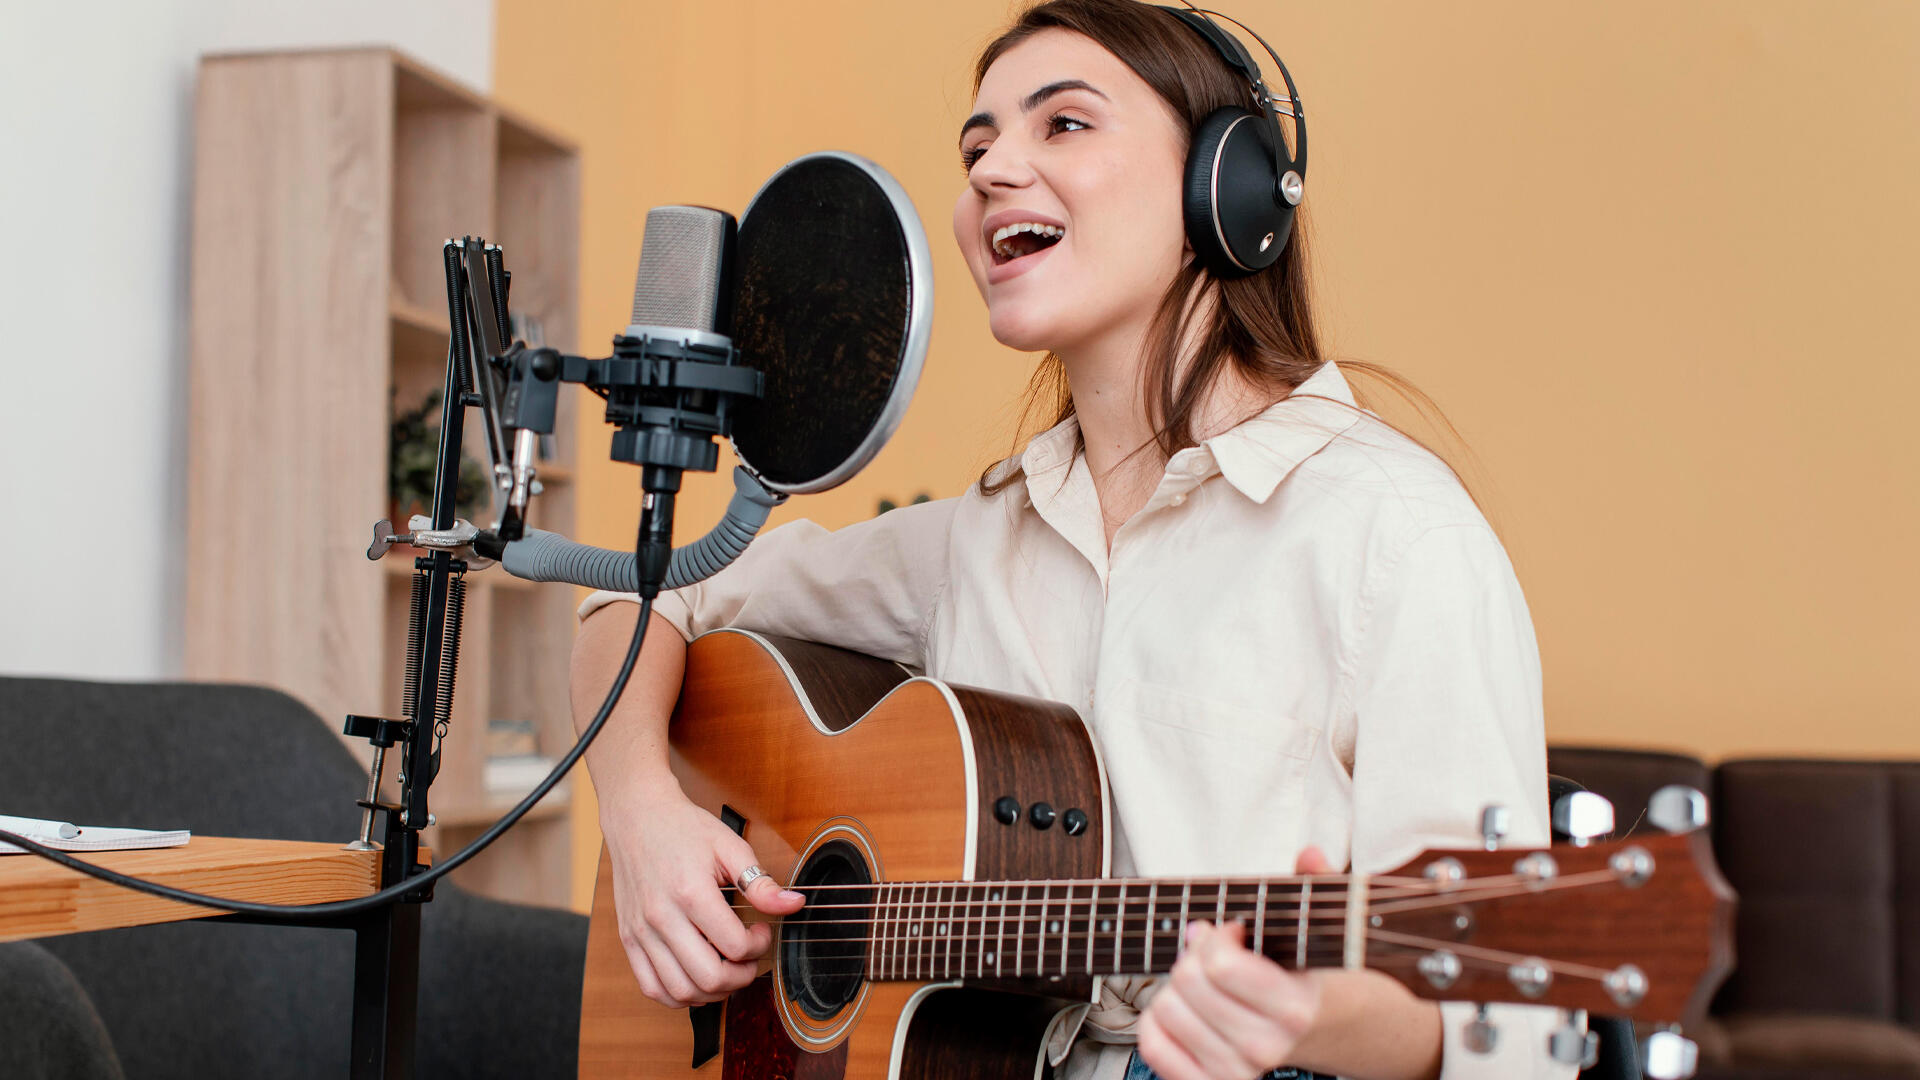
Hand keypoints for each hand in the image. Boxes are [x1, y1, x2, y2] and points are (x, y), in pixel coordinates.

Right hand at [601, 788, 804, 1007]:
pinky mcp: (629, 940)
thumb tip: (794, 905)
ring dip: (712, 992)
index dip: (759, 945)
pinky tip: (696, 978)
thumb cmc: (683, 829)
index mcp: (691, 892)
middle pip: (709, 978)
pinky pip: (652, 987)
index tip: (761, 929)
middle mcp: (661, 917)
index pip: (735, 946)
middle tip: (749, 958)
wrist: (636, 817)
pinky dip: (678, 995)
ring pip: (680, 992)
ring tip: (726, 969)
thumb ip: (761, 883)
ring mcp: (641, 932)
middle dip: (741, 976)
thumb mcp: (730, 847)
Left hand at [1137, 846, 1333, 1079]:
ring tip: (1204, 980)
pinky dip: (1156, 1021)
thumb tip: (1309, 855)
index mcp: (1293, 1008)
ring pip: (1165, 1010)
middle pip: (1186, 982)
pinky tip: (1182, 1006)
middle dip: (1196, 953)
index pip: (1220, 966)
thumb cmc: (1309, 976)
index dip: (1217, 935)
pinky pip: (1154, 1046)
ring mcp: (1235, 1071)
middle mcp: (1263, 1046)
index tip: (1233, 929)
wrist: (1324, 1032)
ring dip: (1177, 985)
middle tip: (1216, 951)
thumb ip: (1317, 887)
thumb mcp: (1319, 931)